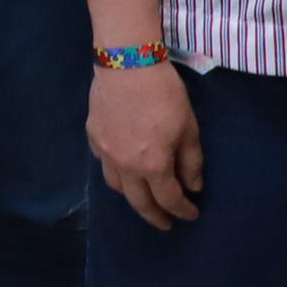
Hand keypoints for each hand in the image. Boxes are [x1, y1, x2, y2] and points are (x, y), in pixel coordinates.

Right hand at [88, 63, 204, 227]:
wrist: (127, 63)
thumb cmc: (164, 94)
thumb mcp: (189, 127)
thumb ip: (191, 161)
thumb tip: (193, 186)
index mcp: (153, 165)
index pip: (169, 199)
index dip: (183, 210)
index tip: (192, 214)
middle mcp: (125, 166)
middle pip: (139, 203)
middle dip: (156, 216)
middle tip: (166, 223)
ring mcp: (105, 152)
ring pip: (117, 187)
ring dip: (133, 197)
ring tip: (143, 196)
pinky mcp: (93, 137)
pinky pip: (104, 164)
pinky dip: (116, 172)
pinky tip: (123, 166)